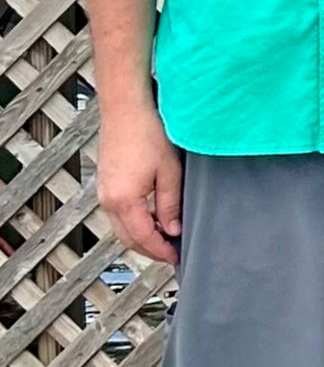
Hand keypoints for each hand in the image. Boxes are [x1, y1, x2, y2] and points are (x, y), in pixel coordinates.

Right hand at [95, 92, 181, 266]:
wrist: (126, 108)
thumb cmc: (148, 134)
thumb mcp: (169, 172)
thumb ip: (170, 205)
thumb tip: (173, 230)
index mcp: (124, 200)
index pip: (143, 238)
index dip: (161, 251)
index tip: (177, 258)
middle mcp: (107, 200)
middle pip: (128, 238)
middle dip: (150, 249)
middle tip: (172, 253)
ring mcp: (103, 192)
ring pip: (121, 228)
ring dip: (142, 237)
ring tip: (166, 238)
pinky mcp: (105, 184)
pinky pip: (118, 214)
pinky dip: (134, 223)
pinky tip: (153, 219)